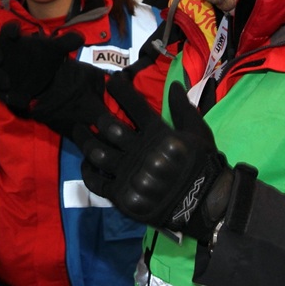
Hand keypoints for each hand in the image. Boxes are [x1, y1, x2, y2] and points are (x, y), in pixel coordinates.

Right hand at [0, 22, 81, 110]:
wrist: (41, 78)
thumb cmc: (42, 59)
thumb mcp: (55, 51)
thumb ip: (66, 42)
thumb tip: (80, 38)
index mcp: (13, 40)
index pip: (8, 30)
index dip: (9, 28)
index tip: (16, 28)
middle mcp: (1, 53)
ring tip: (8, 83)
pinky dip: (4, 94)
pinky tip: (20, 99)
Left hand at [78, 76, 240, 240]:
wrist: (205, 204)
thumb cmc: (203, 164)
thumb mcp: (198, 133)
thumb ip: (182, 108)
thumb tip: (173, 84)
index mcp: (159, 135)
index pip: (135, 104)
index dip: (120, 89)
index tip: (111, 81)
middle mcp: (141, 152)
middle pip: (109, 127)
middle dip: (98, 117)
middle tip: (92, 114)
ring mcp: (130, 176)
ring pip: (97, 153)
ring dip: (85, 140)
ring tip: (79, 132)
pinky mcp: (123, 196)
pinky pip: (96, 182)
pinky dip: (87, 171)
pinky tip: (86, 163)